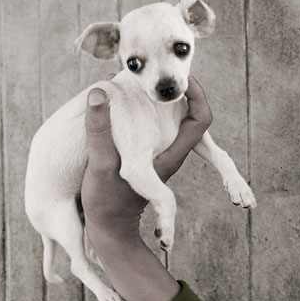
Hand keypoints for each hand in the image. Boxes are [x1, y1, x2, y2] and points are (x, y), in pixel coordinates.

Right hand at [81, 74, 212, 300]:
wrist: (107, 230)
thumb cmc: (106, 203)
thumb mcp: (101, 165)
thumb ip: (100, 131)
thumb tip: (98, 93)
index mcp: (170, 155)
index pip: (201, 118)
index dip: (197, 93)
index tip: (179, 77)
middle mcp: (170, 153)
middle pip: (188, 113)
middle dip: (174, 88)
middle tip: (154, 70)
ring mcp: (158, 155)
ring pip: (169, 119)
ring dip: (158, 98)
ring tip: (136, 80)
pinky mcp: (145, 157)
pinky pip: (152, 125)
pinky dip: (143, 109)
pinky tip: (123, 101)